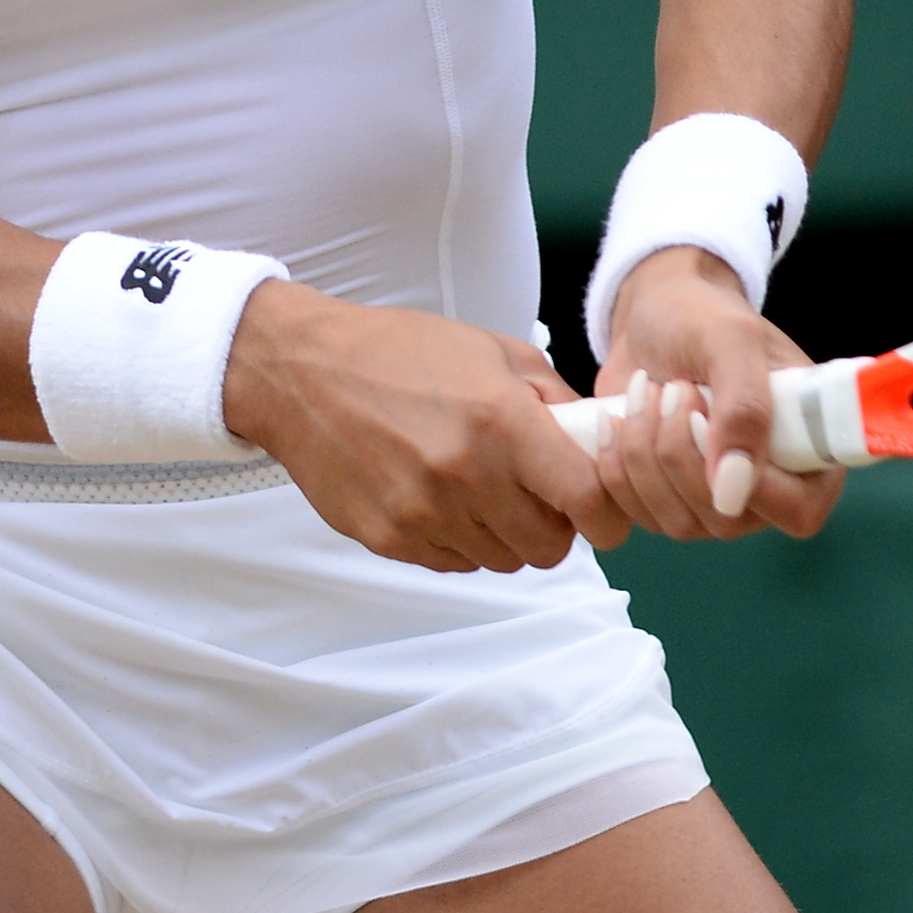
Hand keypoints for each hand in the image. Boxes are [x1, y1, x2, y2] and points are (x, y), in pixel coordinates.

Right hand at [223, 280, 633, 573]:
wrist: (304, 373)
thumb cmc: (402, 352)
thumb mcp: (494, 350)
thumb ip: (553, 396)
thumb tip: (595, 437)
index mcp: (502, 423)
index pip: (585, 499)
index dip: (608, 516)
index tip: (605, 516)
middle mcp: (466, 475)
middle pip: (547, 548)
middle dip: (553, 527)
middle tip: (535, 496)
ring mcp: (424, 514)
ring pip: (500, 560)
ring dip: (503, 535)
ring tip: (479, 488)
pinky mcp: (389, 538)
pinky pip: (452, 562)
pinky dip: (459, 541)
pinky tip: (439, 497)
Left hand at [592, 246, 842, 543]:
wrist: (652, 313)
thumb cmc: (701, 315)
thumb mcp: (730, 340)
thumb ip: (744, 409)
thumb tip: (732, 493)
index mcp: (809, 448)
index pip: (798, 510)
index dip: (749, 480)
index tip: (702, 416)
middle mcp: (768, 487)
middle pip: (724, 519)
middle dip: (680, 449)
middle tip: (673, 389)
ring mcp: (715, 500)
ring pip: (675, 521)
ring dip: (643, 451)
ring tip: (647, 392)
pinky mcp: (666, 500)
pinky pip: (636, 515)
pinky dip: (615, 464)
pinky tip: (617, 418)